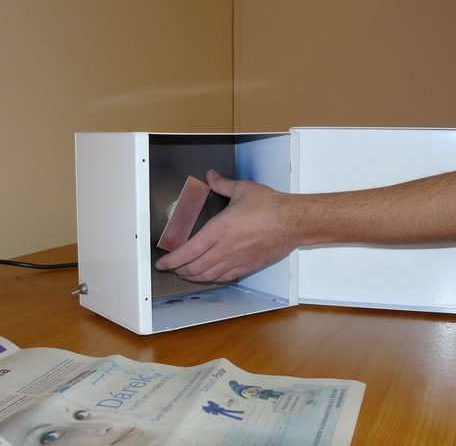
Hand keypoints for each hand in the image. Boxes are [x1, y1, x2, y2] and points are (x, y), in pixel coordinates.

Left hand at [155, 170, 298, 281]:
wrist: (292, 222)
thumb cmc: (271, 207)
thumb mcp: (242, 189)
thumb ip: (222, 184)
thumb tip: (212, 176)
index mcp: (219, 229)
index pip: (188, 251)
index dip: (172, 260)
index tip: (163, 262)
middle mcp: (225, 248)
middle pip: (194, 267)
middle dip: (179, 270)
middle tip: (172, 267)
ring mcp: (236, 259)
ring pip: (208, 275)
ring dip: (193, 276)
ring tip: (186, 273)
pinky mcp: (248, 265)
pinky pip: (225, 277)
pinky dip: (212, 278)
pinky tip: (209, 276)